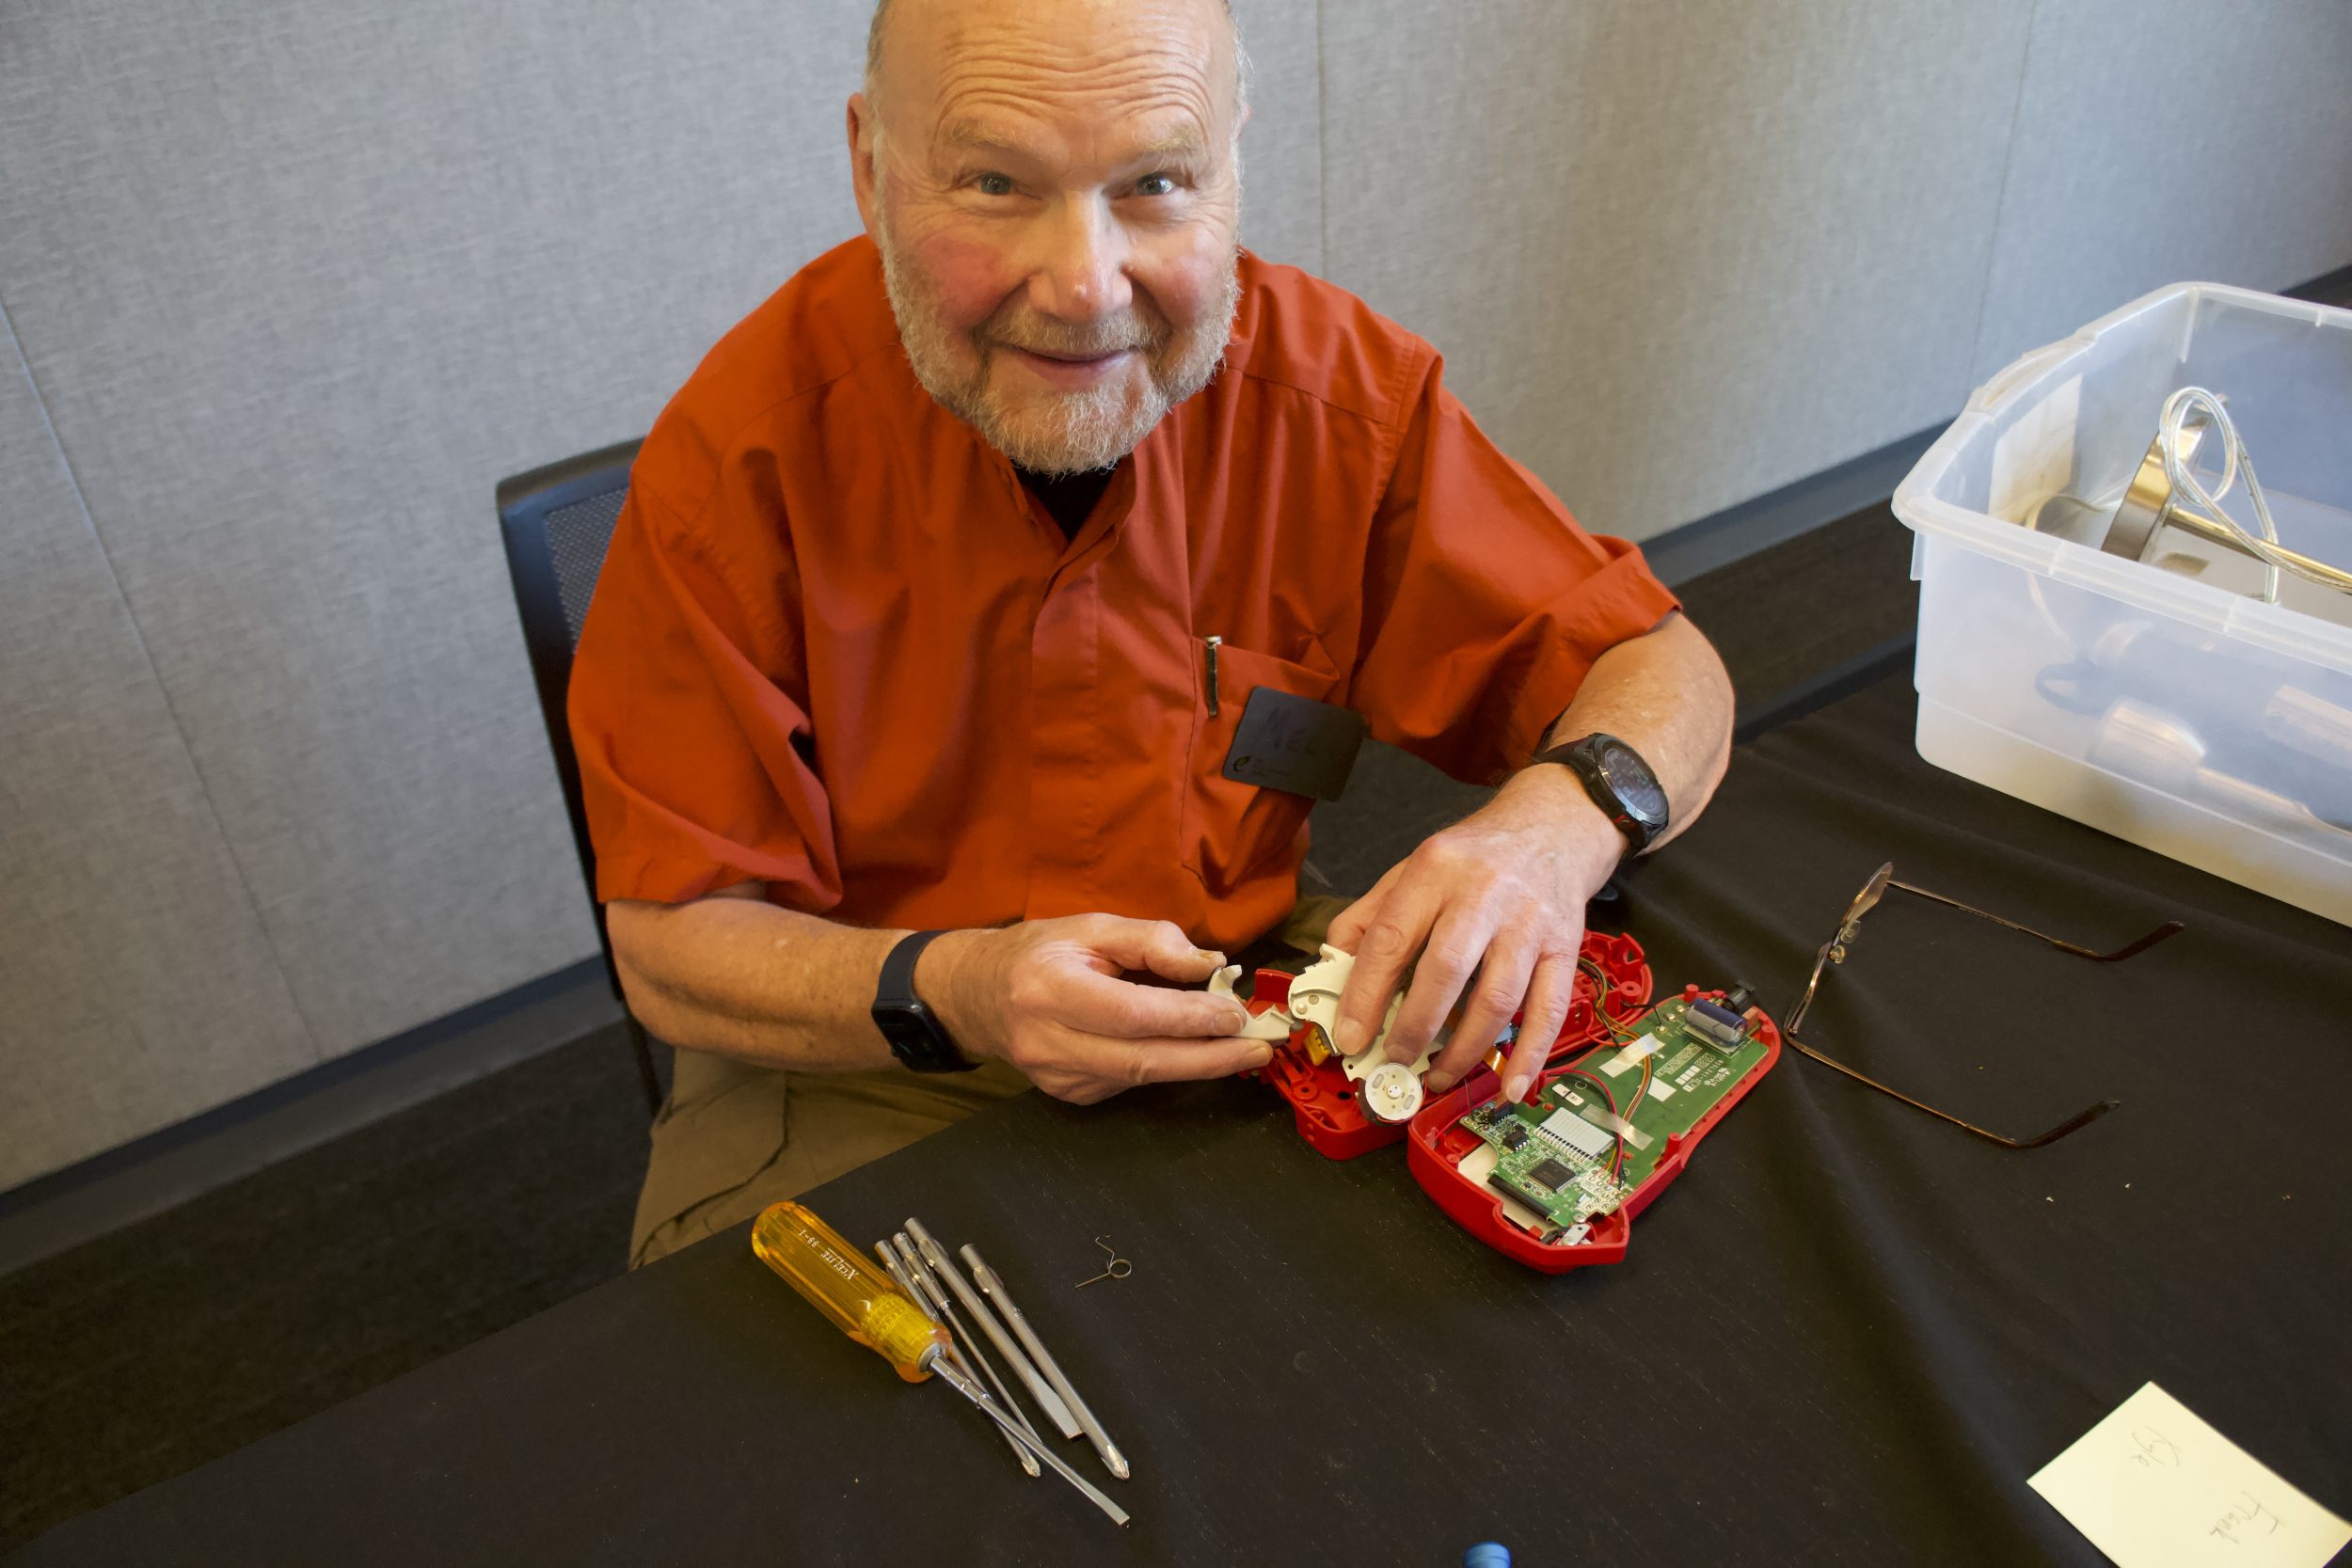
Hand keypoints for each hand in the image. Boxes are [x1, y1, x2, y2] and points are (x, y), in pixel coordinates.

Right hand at [920, 915, 1267, 1103]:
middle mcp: (1049, 1042)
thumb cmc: (1038, 952)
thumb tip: (1210, 964)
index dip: (1187, 1017)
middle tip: (1258, 1048)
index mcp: (1049, 989)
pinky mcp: (1069, 1095)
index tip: (1234, 1012)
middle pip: (1142, 1060)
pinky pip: (1127, 1083)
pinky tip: (1188, 1050)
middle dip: (1208, 1057)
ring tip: (1241, 1049)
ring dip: (1196, 1065)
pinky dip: (1164, 1066)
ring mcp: (1057, 1077)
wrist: (978, 996)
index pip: (1131, 1013)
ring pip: (1140, 1078)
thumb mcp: (1091, 926)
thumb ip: (1151, 941)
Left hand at [1324, 767, 1622, 1104]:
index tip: (1350, 1037)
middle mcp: (1484, 894)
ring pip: (1497, 998)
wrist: (1553, 827)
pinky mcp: (1565, 947)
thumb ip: (1369, 917)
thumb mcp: (1412, 867)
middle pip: (1446, 970)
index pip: (1392, 937)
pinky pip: (1549, 1010)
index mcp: (1434, 871)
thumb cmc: (1473, 857)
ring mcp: (1530, 923)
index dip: (1366, 993)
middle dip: (1413, 1027)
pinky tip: (1510, 1088)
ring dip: (1464, 1049)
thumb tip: (1333, 973)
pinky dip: (1530, 1056)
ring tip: (1437, 1077)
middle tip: (1393, 1062)